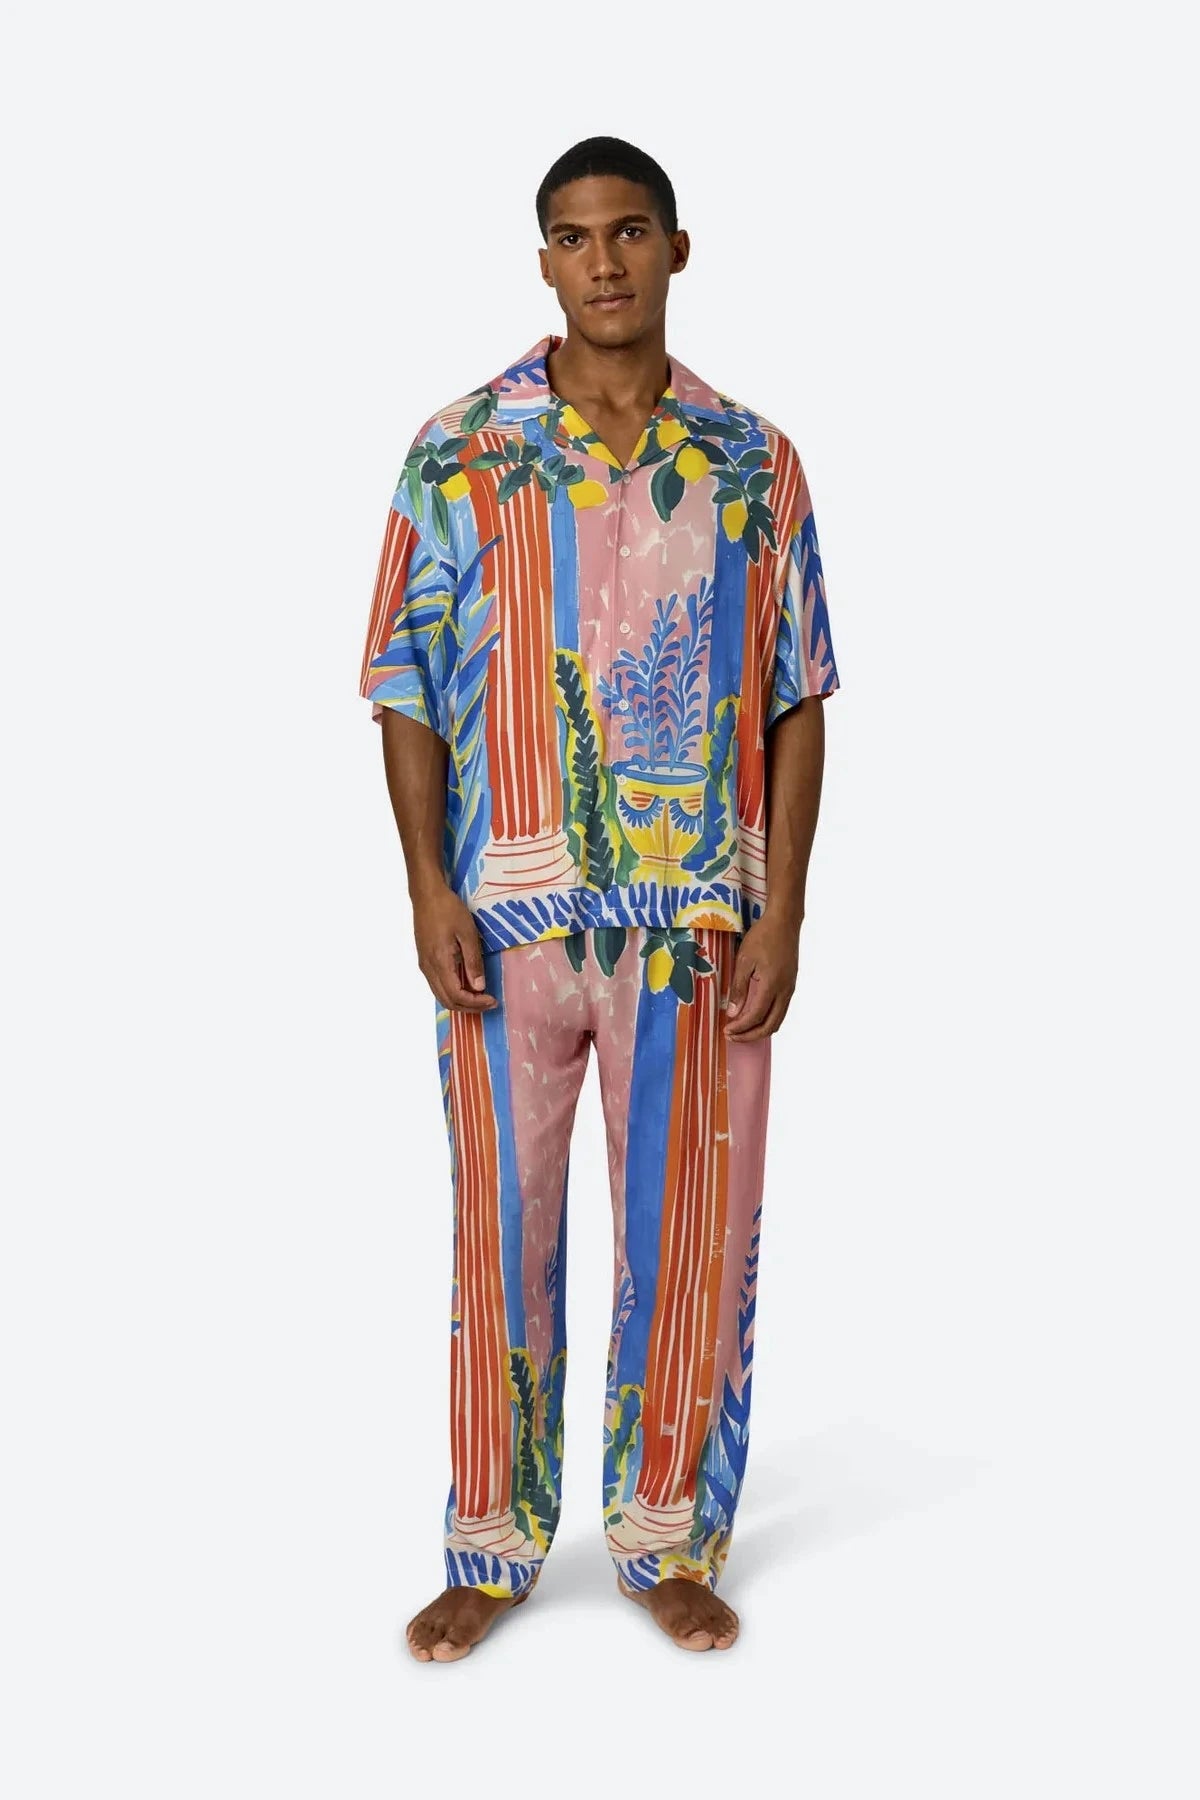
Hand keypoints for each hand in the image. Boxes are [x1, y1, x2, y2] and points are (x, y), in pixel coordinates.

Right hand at [412, 886, 497, 1012]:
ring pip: (440, 995)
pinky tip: (466, 985)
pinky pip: (437, 985)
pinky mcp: (424, 960)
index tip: (492, 1000)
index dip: (475, 1003)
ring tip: (480, 996)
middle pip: (447, 1001)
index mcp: (440, 962)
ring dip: (460, 1001)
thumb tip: (479, 986)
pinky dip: (452, 992)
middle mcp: (429, 968)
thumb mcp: (467, 933)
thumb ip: (473, 961)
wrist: (426, 895)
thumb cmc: (448, 910)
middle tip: (489, 1002)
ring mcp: (424, 965)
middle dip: (469, 1007)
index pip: (457, 995)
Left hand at [725, 914, 800, 1040]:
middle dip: (750, 1035)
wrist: (784, 922)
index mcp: (772, 985)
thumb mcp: (744, 960)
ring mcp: (790, 989)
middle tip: (732, 1036)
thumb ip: (739, 988)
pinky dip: (768, 1019)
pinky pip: (781, 1010)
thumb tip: (733, 1013)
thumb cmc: (762, 937)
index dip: (740, 1028)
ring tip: (742, 1029)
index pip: (755, 1016)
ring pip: (778, 1020)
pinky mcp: (790, 985)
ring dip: (760, 1029)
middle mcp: (785, 991)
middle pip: (770, 1025)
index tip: (726, 1030)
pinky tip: (754, 1016)